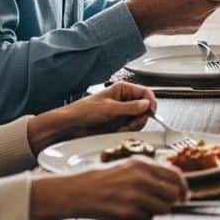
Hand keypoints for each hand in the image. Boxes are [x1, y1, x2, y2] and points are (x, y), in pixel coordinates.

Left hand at [27, 82, 156, 154]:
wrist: (69, 127)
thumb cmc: (82, 112)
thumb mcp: (109, 109)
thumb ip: (130, 107)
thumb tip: (146, 105)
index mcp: (122, 90)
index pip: (146, 93)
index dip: (150, 102)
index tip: (151, 112)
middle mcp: (124, 100)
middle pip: (145, 107)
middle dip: (141, 116)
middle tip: (133, 121)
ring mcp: (122, 113)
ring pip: (140, 119)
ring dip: (134, 124)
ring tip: (121, 126)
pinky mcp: (119, 124)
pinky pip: (132, 127)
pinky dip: (128, 130)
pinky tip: (117, 130)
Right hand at [29, 158, 187, 219]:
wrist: (76, 191)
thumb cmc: (100, 179)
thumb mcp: (127, 166)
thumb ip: (149, 171)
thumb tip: (171, 181)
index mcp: (142, 164)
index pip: (175, 175)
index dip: (183, 187)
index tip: (184, 194)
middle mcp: (141, 178)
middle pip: (173, 193)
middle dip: (174, 200)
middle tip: (168, 203)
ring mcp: (135, 196)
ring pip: (164, 208)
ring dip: (159, 210)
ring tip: (145, 207)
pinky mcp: (127, 212)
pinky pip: (148, 218)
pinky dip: (144, 218)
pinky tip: (132, 212)